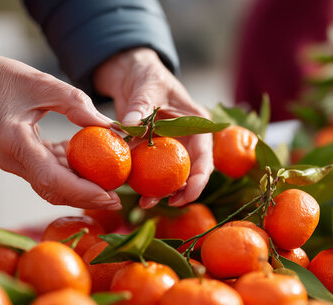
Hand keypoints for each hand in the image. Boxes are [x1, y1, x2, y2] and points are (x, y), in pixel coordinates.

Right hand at [0, 53, 121, 209]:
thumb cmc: (5, 78)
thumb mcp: (45, 84)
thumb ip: (77, 105)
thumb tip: (110, 127)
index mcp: (14, 141)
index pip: (51, 178)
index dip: (82, 191)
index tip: (109, 195)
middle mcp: (11, 159)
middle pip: (52, 190)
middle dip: (86, 197)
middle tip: (117, 197)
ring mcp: (12, 162)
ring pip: (50, 186)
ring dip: (79, 189)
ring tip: (109, 186)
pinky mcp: (18, 159)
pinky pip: (46, 173)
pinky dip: (69, 173)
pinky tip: (90, 167)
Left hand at [94, 48, 212, 208]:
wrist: (131, 73)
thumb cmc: (146, 75)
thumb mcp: (145, 88)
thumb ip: (139, 109)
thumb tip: (127, 129)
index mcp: (196, 122)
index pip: (205, 154)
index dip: (199, 176)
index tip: (187, 192)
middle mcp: (188, 137)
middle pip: (193, 170)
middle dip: (184, 190)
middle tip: (169, 204)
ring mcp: (172, 145)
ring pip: (174, 174)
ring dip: (163, 191)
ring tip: (146, 204)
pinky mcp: (155, 150)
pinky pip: (154, 170)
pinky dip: (147, 183)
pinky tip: (137, 196)